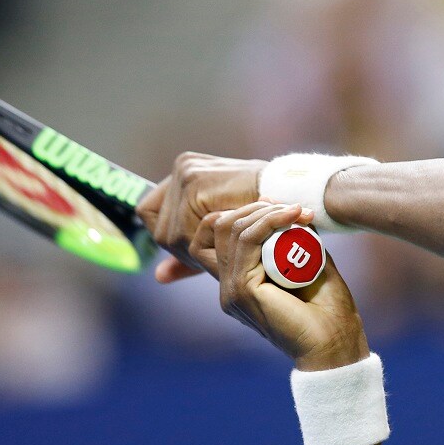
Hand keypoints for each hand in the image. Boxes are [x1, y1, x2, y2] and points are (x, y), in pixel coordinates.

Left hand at [137, 152, 274, 283]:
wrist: (292, 197)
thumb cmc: (263, 216)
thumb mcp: (221, 235)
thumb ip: (189, 252)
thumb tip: (160, 277)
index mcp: (183, 172)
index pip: (150, 214)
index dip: (171, 235)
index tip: (196, 246)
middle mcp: (181, 167)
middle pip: (157, 226)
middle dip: (183, 246)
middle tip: (214, 250)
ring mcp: (184, 171)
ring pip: (168, 233)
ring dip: (193, 250)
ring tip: (222, 247)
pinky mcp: (193, 180)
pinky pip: (181, 230)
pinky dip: (200, 244)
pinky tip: (224, 243)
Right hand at [190, 201, 368, 370]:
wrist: (336, 342)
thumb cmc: (328, 307)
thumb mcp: (307, 261)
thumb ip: (292, 238)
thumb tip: (286, 206)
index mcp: (238, 281)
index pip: (211, 236)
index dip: (240, 211)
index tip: (279, 206)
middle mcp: (227, 286)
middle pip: (218, 227)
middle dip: (254, 207)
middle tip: (292, 207)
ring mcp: (231, 290)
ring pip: (232, 230)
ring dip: (267, 212)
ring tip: (298, 211)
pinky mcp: (241, 290)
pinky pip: (247, 242)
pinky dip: (271, 221)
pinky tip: (295, 215)